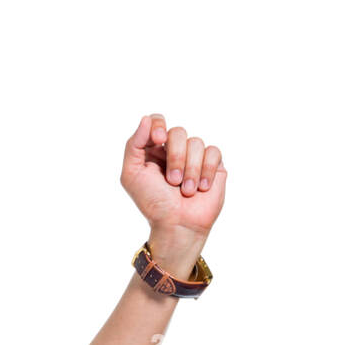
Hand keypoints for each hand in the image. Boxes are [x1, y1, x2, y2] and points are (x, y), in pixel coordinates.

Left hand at [121, 114, 226, 237]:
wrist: (177, 225)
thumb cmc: (153, 203)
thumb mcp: (132, 176)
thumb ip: (133, 145)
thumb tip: (146, 119)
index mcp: (153, 150)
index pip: (157, 121)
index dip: (159, 126)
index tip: (158, 141)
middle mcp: (174, 150)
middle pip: (178, 132)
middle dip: (176, 158)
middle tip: (172, 182)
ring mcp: (194, 156)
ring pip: (196, 142)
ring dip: (190, 170)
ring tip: (186, 191)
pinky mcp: (214, 164)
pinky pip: (213, 152)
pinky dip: (206, 171)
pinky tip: (201, 188)